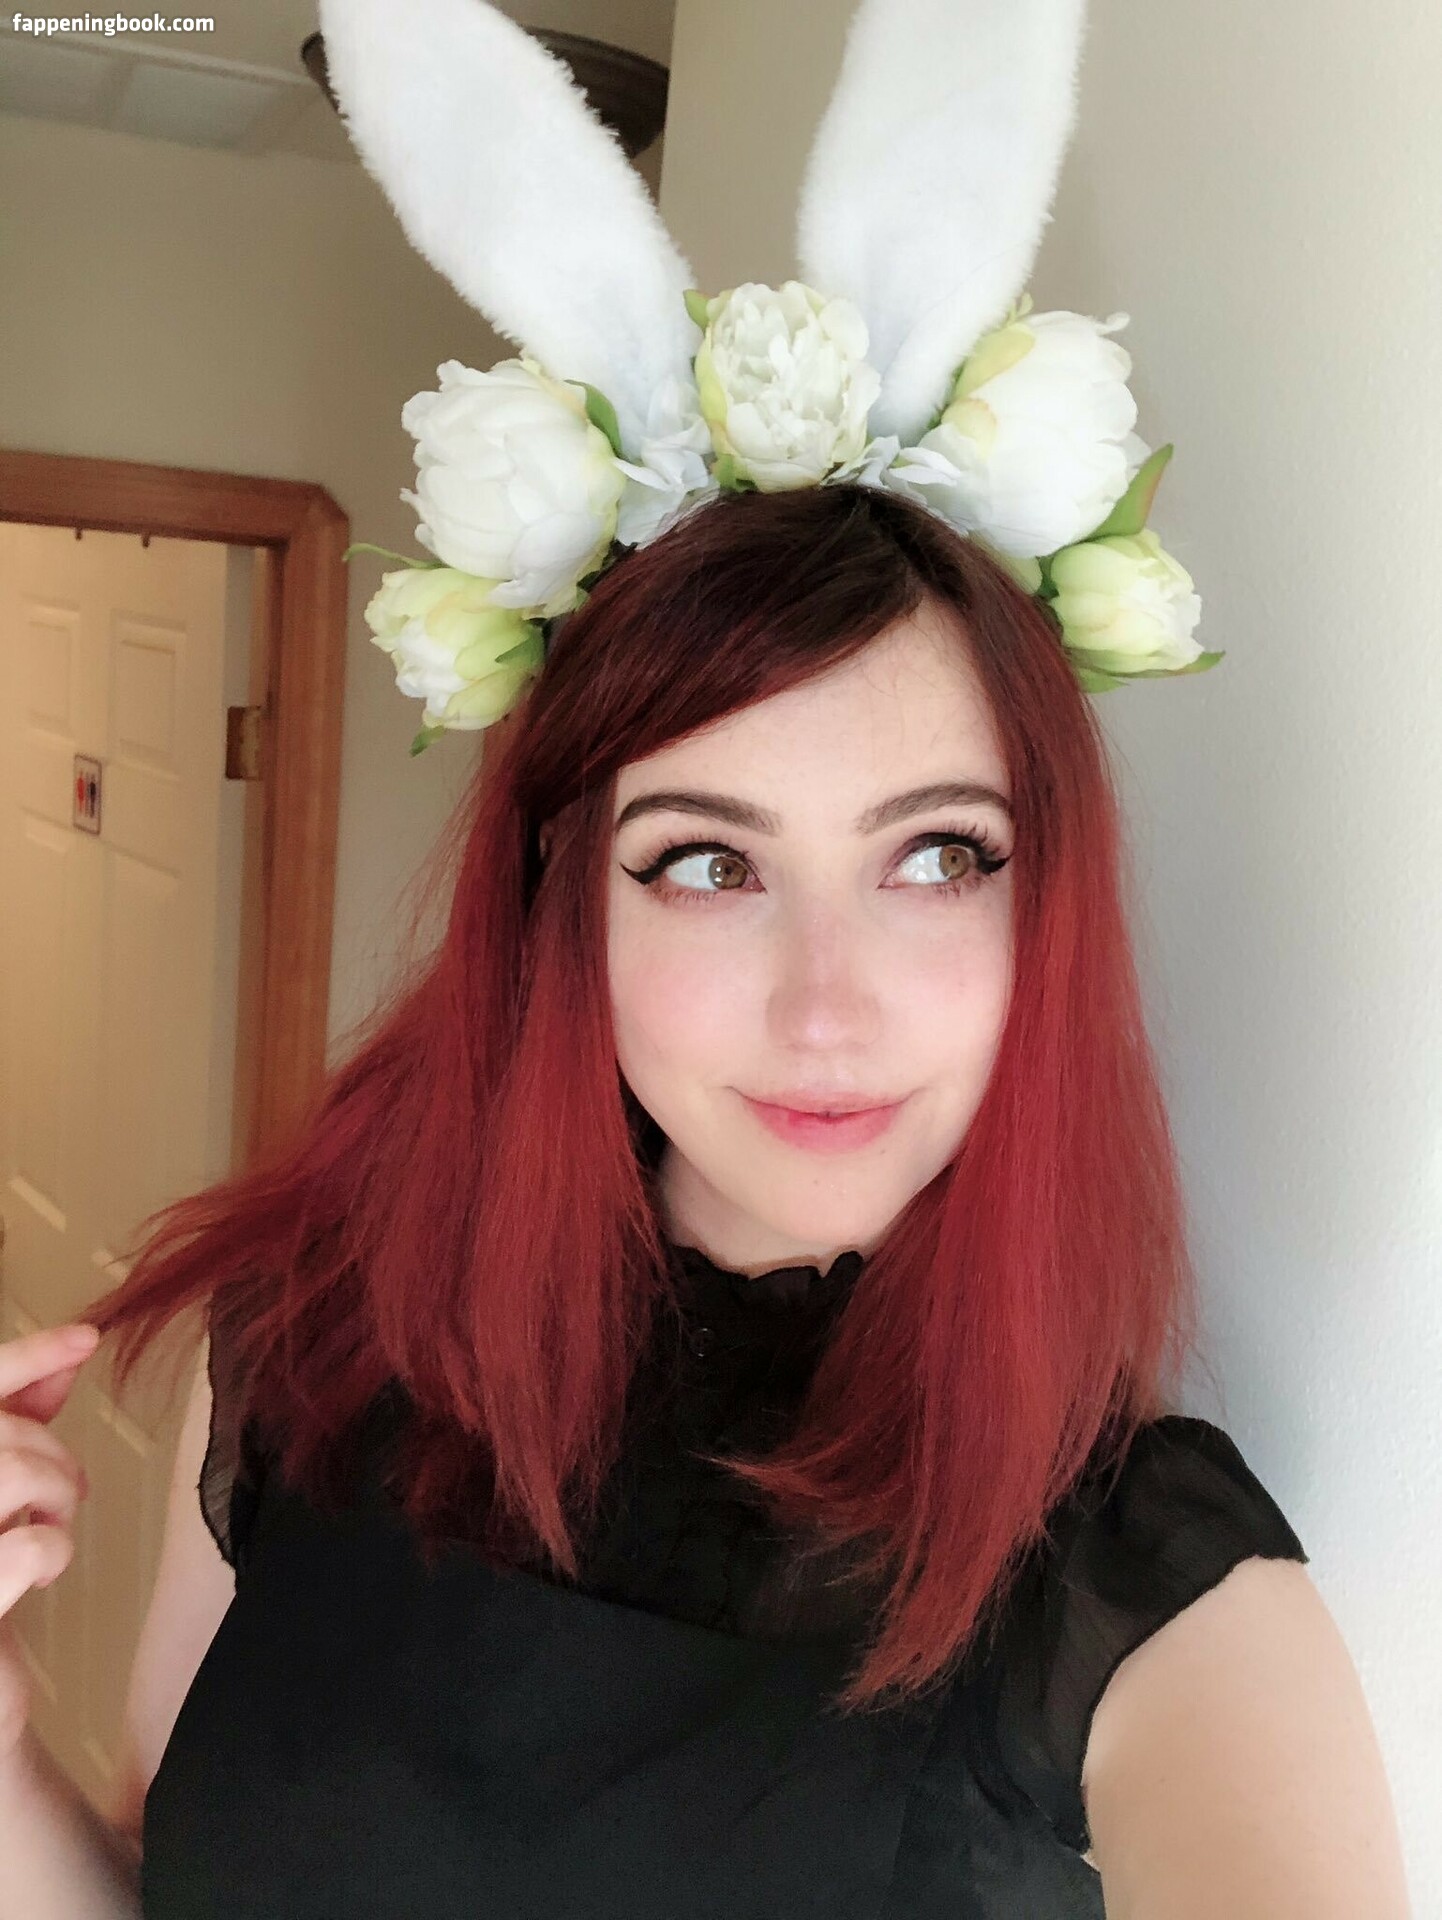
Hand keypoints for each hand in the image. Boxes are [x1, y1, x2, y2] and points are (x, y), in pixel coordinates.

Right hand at [0, 1323, 99, 1763]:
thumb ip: (15, 1429)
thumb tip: (70, 1358)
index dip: (26, 1356)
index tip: (86, 1339)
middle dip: (48, 1447)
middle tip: (70, 1488)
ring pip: (4, 1473)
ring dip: (53, 1492)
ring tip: (53, 1523)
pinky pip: (21, 1550)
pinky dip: (53, 1550)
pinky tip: (44, 1568)